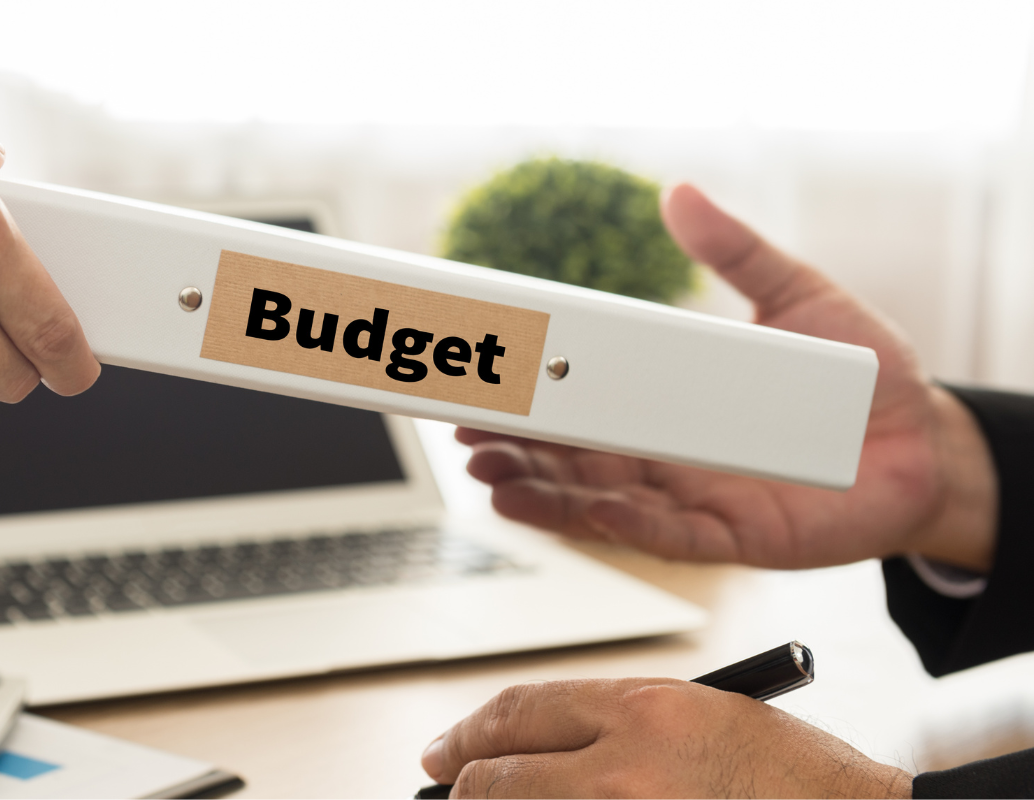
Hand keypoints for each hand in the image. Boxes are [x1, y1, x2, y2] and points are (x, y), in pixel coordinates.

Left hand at [421, 679, 911, 798]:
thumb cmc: (793, 774)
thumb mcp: (701, 714)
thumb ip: (615, 724)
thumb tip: (535, 747)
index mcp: (643, 709)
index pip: (520, 712)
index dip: (469, 733)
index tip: (444, 749)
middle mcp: (624, 769)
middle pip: (498, 777)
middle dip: (465, 786)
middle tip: (451, 790)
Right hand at [460, 184, 995, 570]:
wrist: (927, 441)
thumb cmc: (858, 371)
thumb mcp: (797, 294)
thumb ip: (737, 250)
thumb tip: (679, 193)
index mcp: (664, 400)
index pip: (580, 400)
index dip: (528, 396)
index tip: (482, 381)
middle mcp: (662, 454)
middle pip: (568, 455)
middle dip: (512, 446)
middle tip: (464, 430)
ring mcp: (687, 499)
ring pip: (593, 501)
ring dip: (537, 491)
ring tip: (488, 475)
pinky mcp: (724, 539)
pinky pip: (653, 535)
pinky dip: (603, 524)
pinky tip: (561, 509)